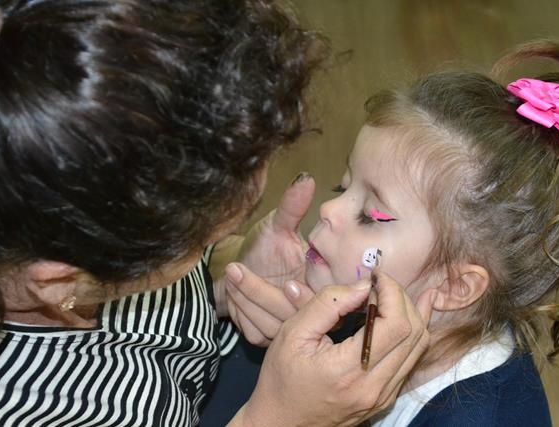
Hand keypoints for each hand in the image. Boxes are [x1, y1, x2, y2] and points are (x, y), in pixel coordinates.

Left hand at [224, 172, 315, 344]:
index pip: (327, 298)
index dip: (308, 294)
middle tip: (239, 271)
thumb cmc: (263, 247)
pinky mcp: (269, 338)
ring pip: (276, 324)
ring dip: (249, 300)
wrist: (238, 271)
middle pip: (298, 314)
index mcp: (323, 282)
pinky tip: (233, 292)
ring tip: (232, 274)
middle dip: (265, 294)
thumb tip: (306, 178)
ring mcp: (291, 326)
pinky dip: (243, 312)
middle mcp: (312, 307)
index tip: (287, 280)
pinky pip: (260, 331)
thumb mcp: (277, 225)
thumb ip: (292, 206)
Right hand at [232, 270, 437, 426]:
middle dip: (402, 298)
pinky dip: (410, 333)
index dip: (393, 292)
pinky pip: (410, 361)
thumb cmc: (281, 378)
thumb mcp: (293, 333)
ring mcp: (383, 396)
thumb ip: (328, 304)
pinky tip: (404, 314)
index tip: (376, 276)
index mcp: (350, 370)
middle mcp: (374, 387)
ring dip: (411, 314)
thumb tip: (363, 286)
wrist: (280, 423)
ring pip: (419, 347)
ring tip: (393, 293)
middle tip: (379, 284)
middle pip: (414, 333)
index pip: (396, 324)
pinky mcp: (385, 399)